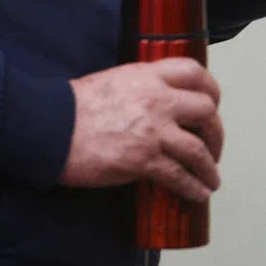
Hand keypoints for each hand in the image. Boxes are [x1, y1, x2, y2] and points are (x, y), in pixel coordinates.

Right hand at [61, 58, 223, 202]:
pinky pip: (180, 177)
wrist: (50, 126)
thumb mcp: (110, 81)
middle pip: (206, 112)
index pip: (193, 72)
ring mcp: (152, 131)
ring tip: (209, 178)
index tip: (212, 103)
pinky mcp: (144, 160)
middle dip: (215, 133)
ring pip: (199, 150)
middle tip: (212, 146)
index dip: (211, 89)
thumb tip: (156, 103)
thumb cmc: (72, 105)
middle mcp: (155, 100)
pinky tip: (196, 193)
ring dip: (209, 167)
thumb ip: (138, 87)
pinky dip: (193, 187)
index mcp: (145, 76)